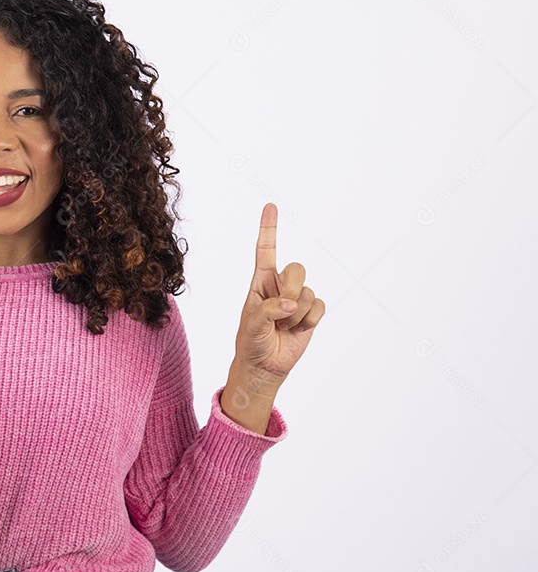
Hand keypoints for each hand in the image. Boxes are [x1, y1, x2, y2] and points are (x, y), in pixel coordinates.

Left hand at [233, 202, 325, 386]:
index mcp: (260, 282)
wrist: (264, 365)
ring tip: (283, 327)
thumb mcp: (252, 324)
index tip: (271, 206)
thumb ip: (269, 309)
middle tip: (279, 311)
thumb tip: (291, 304)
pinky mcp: (310, 313)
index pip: (266, 250)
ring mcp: (297, 299)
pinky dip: (309, 320)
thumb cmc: (251, 341)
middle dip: (290, 289)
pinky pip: (319, 307)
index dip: (269, 228)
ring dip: (296, 314)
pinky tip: (297, 329)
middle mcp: (280, 286)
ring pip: (308, 292)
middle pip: (297, 269)